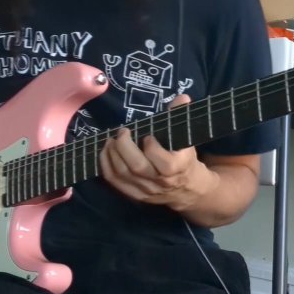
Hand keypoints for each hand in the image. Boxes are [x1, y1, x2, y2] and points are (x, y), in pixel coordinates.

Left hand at [99, 95, 216, 211]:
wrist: (187, 189)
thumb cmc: (184, 158)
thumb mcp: (186, 139)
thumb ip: (181, 117)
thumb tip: (182, 97)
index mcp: (177, 168)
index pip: (162, 160)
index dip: (150, 145)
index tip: (146, 133)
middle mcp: (160, 182)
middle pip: (136, 167)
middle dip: (124, 146)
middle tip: (122, 132)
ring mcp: (146, 190)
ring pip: (122, 174)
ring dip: (112, 154)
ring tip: (111, 140)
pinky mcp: (134, 195)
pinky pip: (115, 182)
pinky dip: (106, 165)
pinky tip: (106, 151)